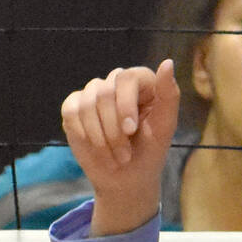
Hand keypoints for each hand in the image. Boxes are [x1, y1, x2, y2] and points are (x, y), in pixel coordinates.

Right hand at [61, 61, 180, 234]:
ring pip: (87, 104)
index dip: (125, 105)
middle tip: (124, 155)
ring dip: (100, 138)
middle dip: (114, 130)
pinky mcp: (74, 106)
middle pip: (105, 93)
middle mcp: (115, 82)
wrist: (127, 179)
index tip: (131, 131)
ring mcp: (93, 93)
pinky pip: (72, 111)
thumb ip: (169, 95)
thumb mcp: (165, 127)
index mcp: (140, 82)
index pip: (126, 78)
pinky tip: (96, 148)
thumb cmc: (150, 152)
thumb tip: (168, 62)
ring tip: (114, 157)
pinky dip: (83, 134)